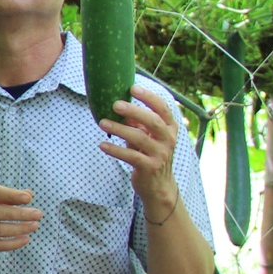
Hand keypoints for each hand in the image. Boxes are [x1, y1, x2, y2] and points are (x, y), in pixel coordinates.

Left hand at [99, 85, 181, 214]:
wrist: (158, 186)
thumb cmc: (150, 155)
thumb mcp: (147, 137)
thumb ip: (137, 124)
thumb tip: (118, 106)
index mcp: (170, 128)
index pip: (163, 108)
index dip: (149, 97)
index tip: (133, 88)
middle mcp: (168, 139)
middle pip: (153, 121)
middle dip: (134, 111)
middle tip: (115, 104)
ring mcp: (161, 154)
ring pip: (140, 138)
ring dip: (119, 129)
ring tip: (102, 123)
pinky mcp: (150, 167)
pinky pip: (131, 156)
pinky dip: (115, 150)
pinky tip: (102, 145)